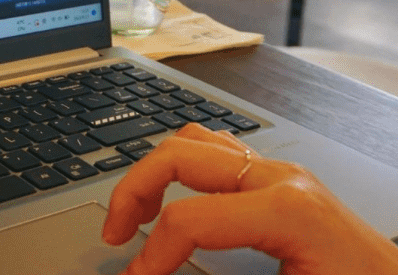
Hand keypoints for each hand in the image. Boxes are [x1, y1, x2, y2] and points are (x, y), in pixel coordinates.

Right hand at [103, 123, 397, 274]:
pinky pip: (218, 152)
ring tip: (135, 212)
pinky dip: (183, 168)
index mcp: (284, 209)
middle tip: (113, 237)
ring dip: (154, 172)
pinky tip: (174, 198)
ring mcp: (281, 173)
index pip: (187, 220)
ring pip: (194, 141)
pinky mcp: (282, 180)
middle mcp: (279, 178)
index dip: (150, 257)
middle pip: (178, 156)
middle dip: (133, 194)